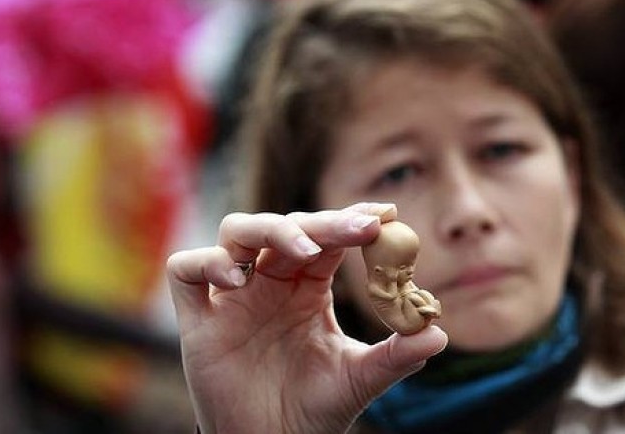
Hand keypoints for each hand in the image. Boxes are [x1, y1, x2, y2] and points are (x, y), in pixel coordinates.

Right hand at [167, 203, 447, 433]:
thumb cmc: (313, 408)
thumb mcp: (359, 379)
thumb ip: (397, 355)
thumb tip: (439, 333)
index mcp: (307, 286)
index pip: (326, 237)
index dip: (351, 221)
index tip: (386, 215)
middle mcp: (268, 281)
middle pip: (285, 227)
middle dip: (321, 223)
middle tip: (358, 228)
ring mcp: (230, 296)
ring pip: (237, 233)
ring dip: (269, 231)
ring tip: (302, 251)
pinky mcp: (198, 319)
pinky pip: (185, 271)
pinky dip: (206, 263)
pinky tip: (236, 279)